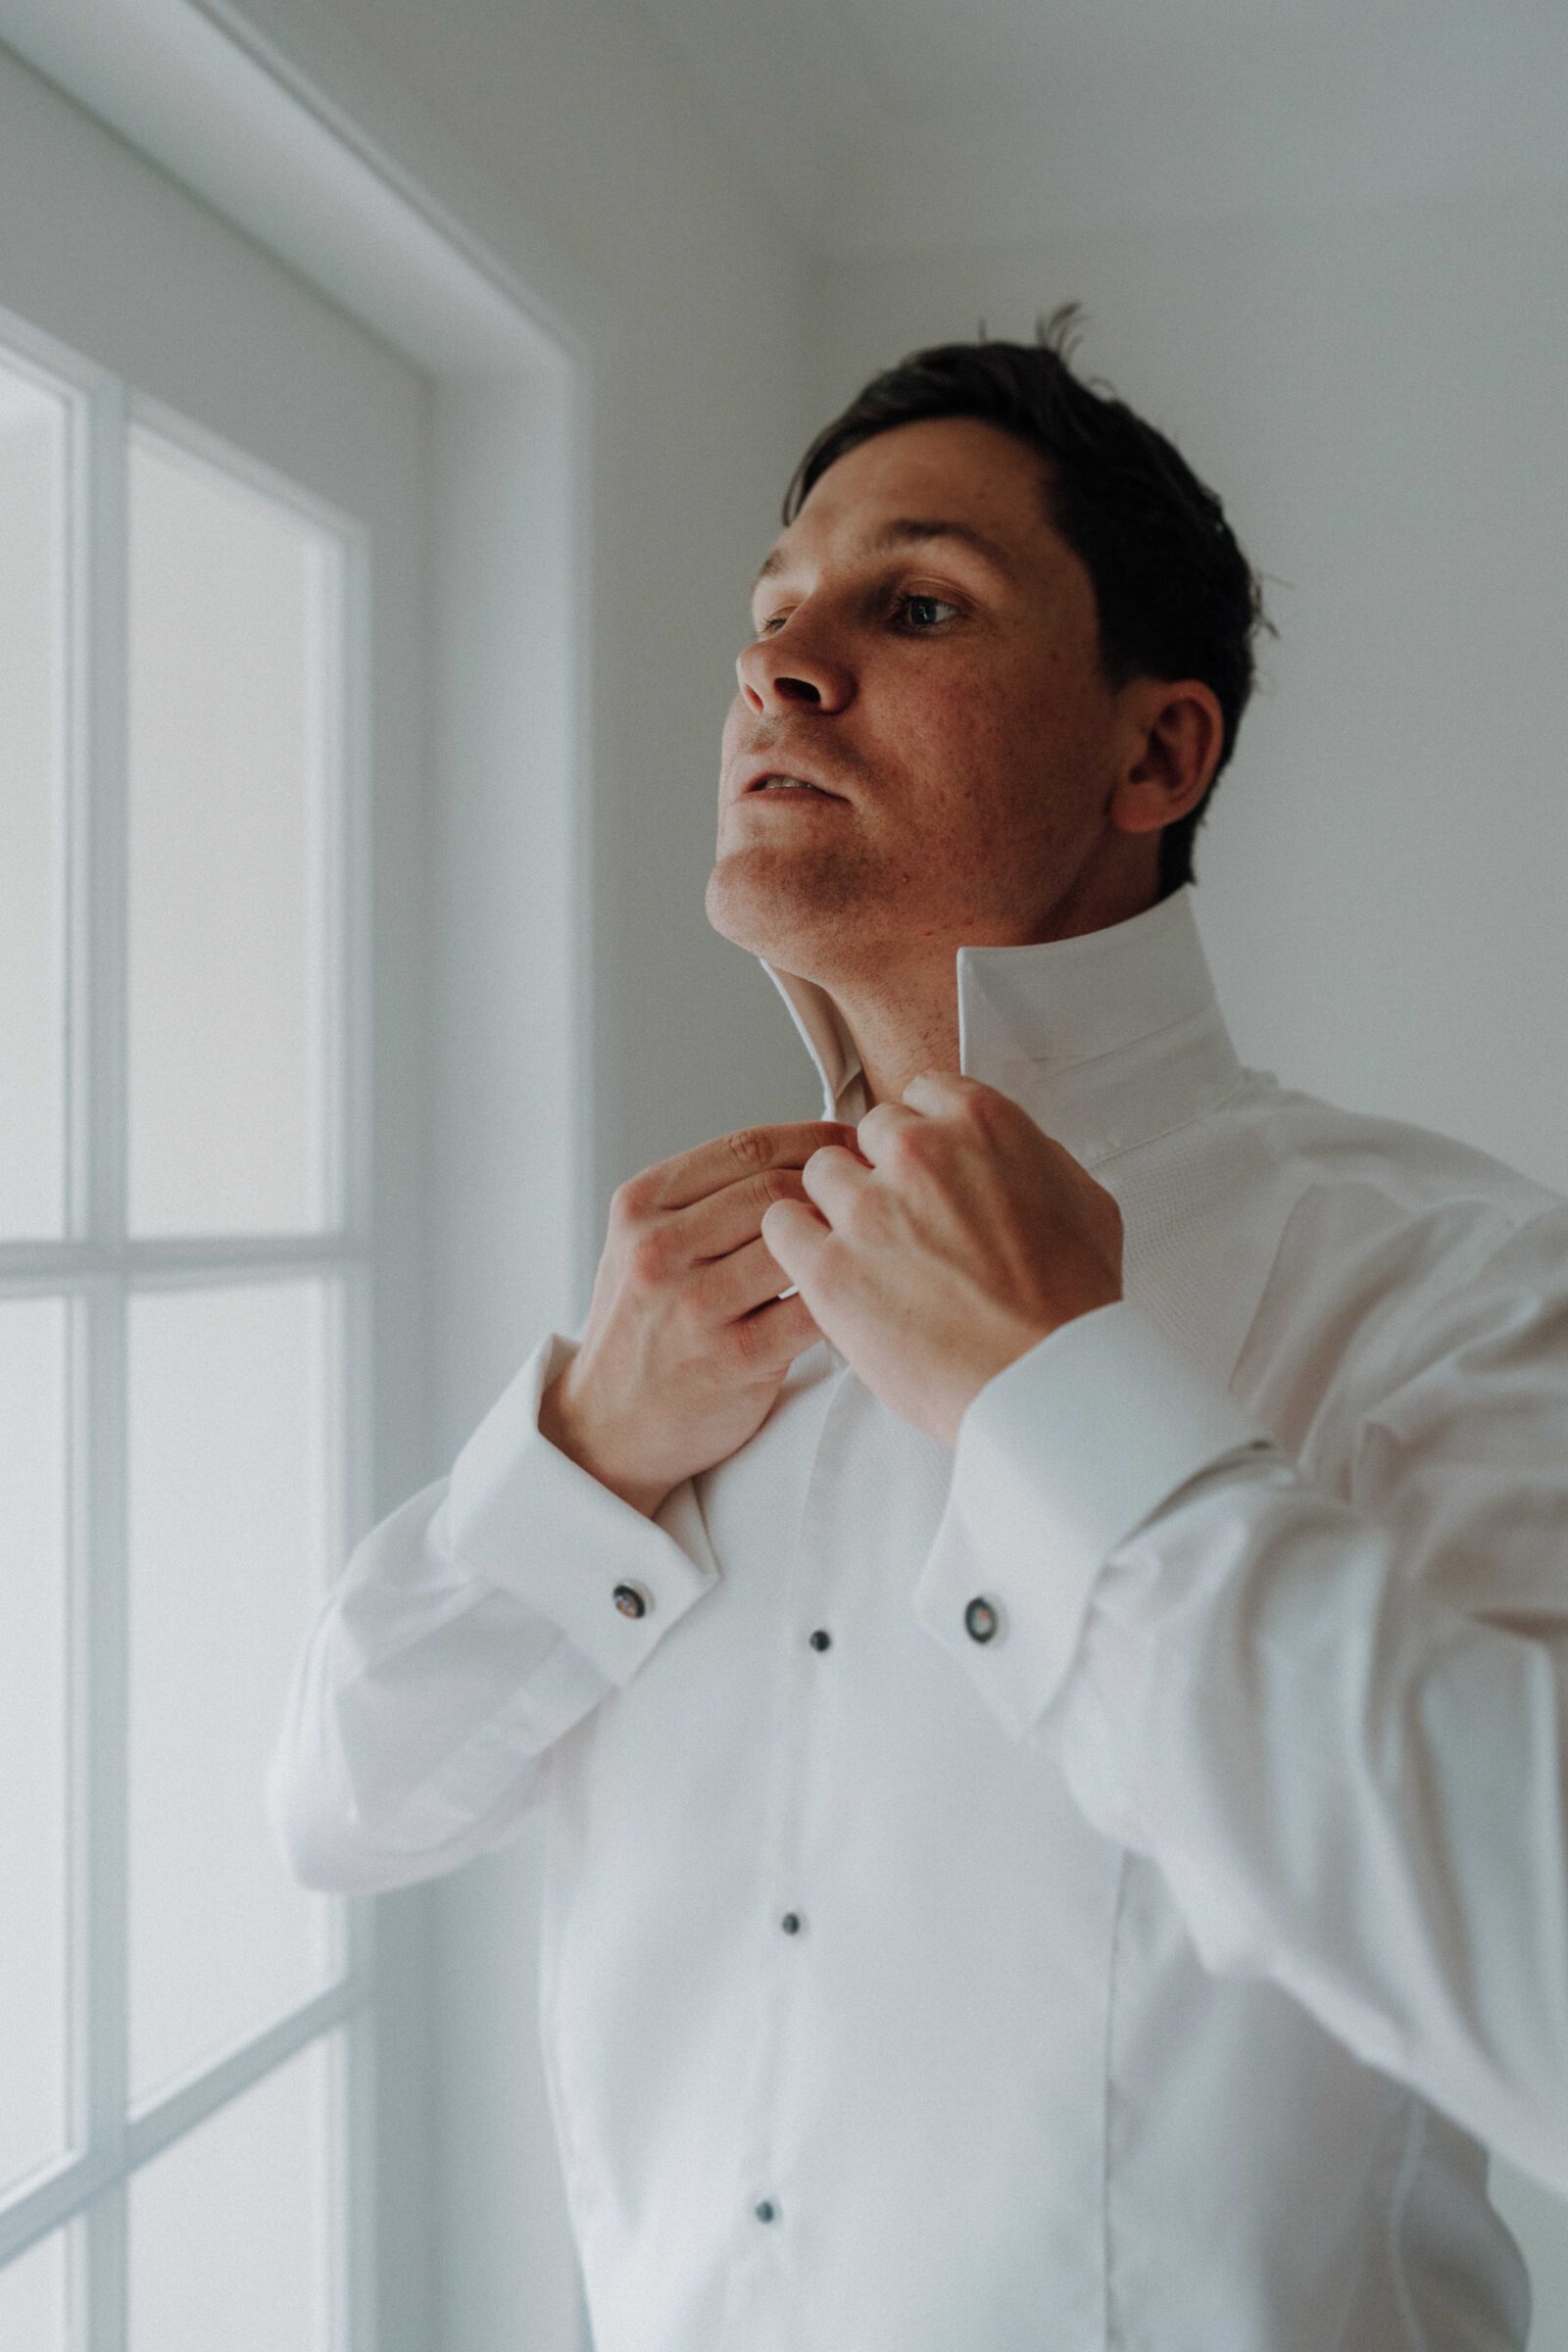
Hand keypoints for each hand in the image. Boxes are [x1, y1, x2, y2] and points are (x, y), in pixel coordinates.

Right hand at [539, 1119, 859, 1515]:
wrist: (607, 1425)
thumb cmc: (645, 1326)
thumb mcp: (645, 1243)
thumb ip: (707, 1199)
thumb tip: (809, 1151)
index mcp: (641, 1205)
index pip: (746, 1148)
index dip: (815, 1139)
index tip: (855, 1143)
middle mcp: (658, 1248)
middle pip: (775, 1189)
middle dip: (838, 1185)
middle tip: (881, 1190)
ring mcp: (693, 1304)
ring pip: (795, 1243)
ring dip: (844, 1238)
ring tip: (876, 1241)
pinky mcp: (732, 1358)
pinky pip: (811, 1308)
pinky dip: (844, 1295)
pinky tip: (862, 1294)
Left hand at [759, 1071, 1122, 1447]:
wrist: (1044, 1379)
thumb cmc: (1070, 1305)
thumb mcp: (1084, 1203)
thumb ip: (1035, 1159)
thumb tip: (1012, 1153)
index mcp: (982, 1125)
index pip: (922, 1093)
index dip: (923, 1135)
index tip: (925, 1165)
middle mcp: (919, 1153)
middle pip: (868, 1132)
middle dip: (882, 1170)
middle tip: (901, 1217)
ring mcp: (869, 1208)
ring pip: (821, 1173)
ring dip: (838, 1205)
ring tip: (864, 1249)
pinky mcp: (830, 1266)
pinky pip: (782, 1223)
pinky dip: (795, 1240)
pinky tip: (820, 1263)